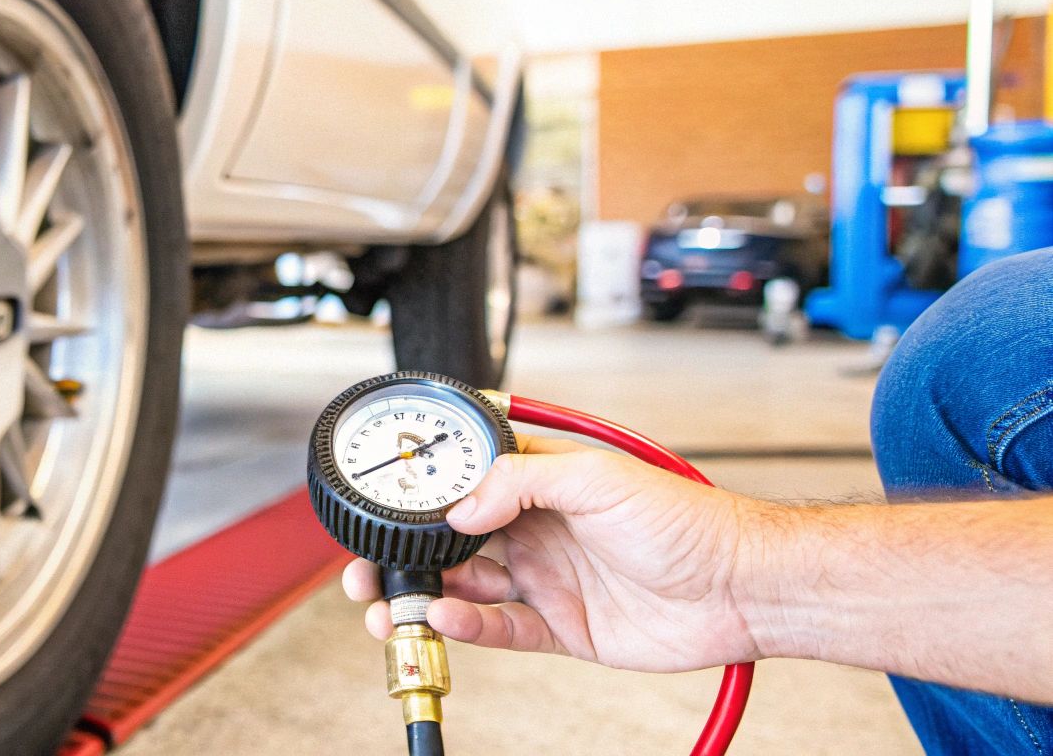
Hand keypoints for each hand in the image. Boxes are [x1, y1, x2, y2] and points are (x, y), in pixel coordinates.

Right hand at [342, 433, 776, 672]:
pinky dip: (468, 626)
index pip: (463, 480)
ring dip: (425, 593)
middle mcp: (536, 526)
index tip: (383, 507)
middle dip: (403, 553)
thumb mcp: (599, 477)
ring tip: (394, 604)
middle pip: (449, 539)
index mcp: (540, 480)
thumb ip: (522, 481)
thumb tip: (462, 502)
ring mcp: (546, 576)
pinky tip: (447, 619)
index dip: (420, 494)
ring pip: (465, 586)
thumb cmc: (687, 520)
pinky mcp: (561, 625)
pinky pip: (501, 628)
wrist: (740, 588)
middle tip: (366, 569)